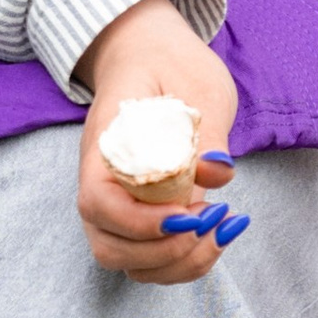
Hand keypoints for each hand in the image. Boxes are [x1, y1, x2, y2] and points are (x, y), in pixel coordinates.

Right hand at [71, 0, 241, 282]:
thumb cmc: (170, 64)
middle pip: (107, 246)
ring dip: (177, 263)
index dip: (140, 223)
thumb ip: (204, 130)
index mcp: (105, 144)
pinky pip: (151, 258)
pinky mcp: (141, 216)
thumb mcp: (195, 83)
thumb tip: (217, 169)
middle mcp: (102, 182)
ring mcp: (118, 203)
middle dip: (163, 251)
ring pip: (128, 261)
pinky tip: (218, 232)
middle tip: (210, 219)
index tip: (188, 213)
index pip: (98, 203)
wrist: (150, 55)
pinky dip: (185, 260)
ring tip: (219, 226)